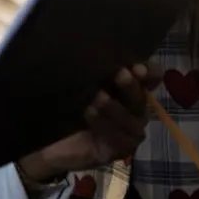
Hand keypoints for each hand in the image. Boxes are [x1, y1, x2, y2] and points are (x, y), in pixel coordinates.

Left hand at [18, 62, 163, 183]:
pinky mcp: (118, 151)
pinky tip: (91, 116)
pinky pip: (121, 140)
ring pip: (133, 120)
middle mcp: (132, 110)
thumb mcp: (77, 83)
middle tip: (120, 74)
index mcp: (126, 89)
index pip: (151, 79)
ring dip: (116, 108)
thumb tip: (94, 47)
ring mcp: (128, 132)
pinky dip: (106, 126)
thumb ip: (92, 69)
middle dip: (131, 86)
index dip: (150, 72)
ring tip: (98, 98)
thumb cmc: (64, 106)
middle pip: (141, 98)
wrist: (47, 140)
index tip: (138, 68)